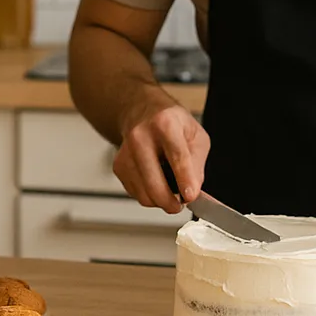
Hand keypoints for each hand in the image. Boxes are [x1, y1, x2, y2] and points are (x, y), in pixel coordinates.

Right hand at [111, 92, 209, 214]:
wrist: (142, 112)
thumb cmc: (171, 123)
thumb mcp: (196, 136)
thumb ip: (197, 164)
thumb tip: (192, 191)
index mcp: (165, 123)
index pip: (176, 156)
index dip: (184, 179)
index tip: (190, 196)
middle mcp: (140, 136)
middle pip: (154, 182)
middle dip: (171, 202)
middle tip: (181, 204)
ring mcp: (126, 152)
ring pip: (144, 194)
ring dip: (160, 200)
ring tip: (170, 190)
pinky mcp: (118, 166)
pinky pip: (136, 194)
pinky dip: (149, 195)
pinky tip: (156, 182)